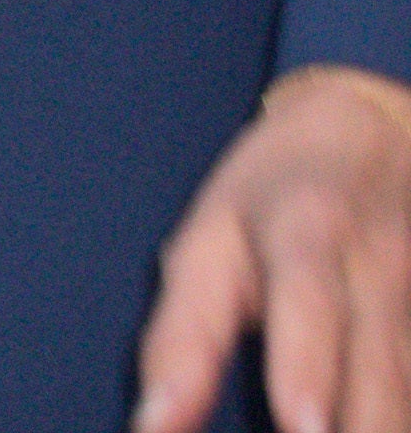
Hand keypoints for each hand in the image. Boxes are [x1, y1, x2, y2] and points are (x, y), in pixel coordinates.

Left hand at [143, 64, 410, 432]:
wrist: (377, 136)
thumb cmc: (269, 197)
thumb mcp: (207, 242)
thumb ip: (182, 336)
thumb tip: (153, 428)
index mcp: (304, 230)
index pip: (307, 298)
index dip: (306, 367)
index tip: (301, 424)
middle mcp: (377, 266)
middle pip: (380, 369)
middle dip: (355, 429)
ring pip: (410, 386)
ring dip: (381, 427)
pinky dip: (400, 417)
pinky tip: (378, 426)